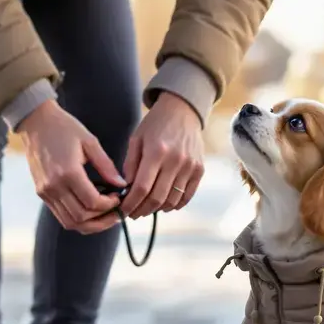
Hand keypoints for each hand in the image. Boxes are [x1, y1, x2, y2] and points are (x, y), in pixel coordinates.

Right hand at [19, 100, 124, 233]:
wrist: (35, 122)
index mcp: (68, 172)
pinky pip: (61, 215)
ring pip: (70, 222)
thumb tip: (122, 185)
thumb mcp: (90, 142)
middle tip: (116, 213)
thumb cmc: (64, 128)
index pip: (92, 202)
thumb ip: (106, 166)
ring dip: (91, 224)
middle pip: (82, 218)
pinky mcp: (42, 193)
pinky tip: (90, 211)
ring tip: (105, 216)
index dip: (109, 206)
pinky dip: (77, 219)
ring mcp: (46, 192)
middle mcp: (54, 186)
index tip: (118, 198)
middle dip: (103, 220)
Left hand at [122, 92, 204, 218]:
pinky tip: (164, 204)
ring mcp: (190, 166)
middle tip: (134, 213)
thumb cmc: (155, 124)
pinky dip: (174, 205)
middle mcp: (176, 161)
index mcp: (157, 151)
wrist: (183, 110)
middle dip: (142, 210)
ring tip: (147, 208)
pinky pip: (187, 196)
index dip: (131, 204)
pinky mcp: (199, 169)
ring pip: (172, 200)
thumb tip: (126, 190)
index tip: (123, 210)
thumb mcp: (137, 139)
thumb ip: (130, 165)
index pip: (142, 188)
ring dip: (157, 209)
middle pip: (157, 198)